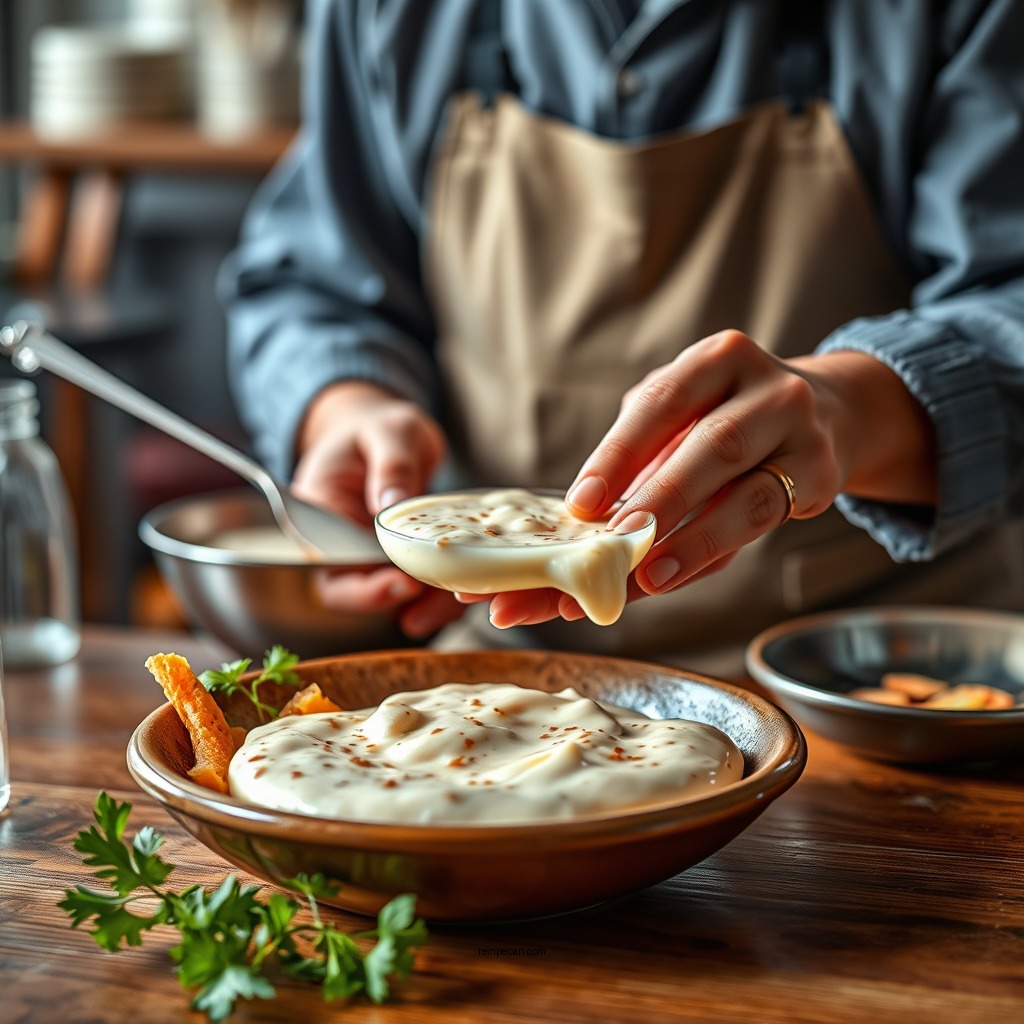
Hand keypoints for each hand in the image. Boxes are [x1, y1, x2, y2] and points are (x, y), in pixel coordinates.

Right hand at [292, 380, 464, 638]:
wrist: (387, 434)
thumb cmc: (380, 426)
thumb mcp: (390, 431)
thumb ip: (391, 464)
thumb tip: (390, 504)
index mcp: (321, 512)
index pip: (329, 564)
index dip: (361, 586)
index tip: (402, 583)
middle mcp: (339, 542)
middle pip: (354, 591)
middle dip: (393, 599)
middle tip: (431, 592)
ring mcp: (367, 554)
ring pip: (387, 596)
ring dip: (422, 604)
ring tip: (456, 597)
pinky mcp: (398, 559)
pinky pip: (416, 585)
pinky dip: (440, 593)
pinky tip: (466, 589)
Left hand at [487, 330, 935, 626]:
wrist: (824, 413)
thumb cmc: (724, 420)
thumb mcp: (681, 418)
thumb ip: (636, 462)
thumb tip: (576, 527)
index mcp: (718, 359)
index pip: (661, 402)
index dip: (619, 454)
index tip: (581, 503)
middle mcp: (770, 389)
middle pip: (713, 446)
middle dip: (659, 501)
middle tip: (614, 544)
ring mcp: (804, 435)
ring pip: (750, 496)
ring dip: (693, 541)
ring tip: (646, 576)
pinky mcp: (822, 480)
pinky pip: (762, 525)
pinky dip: (710, 554)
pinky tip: (674, 575)